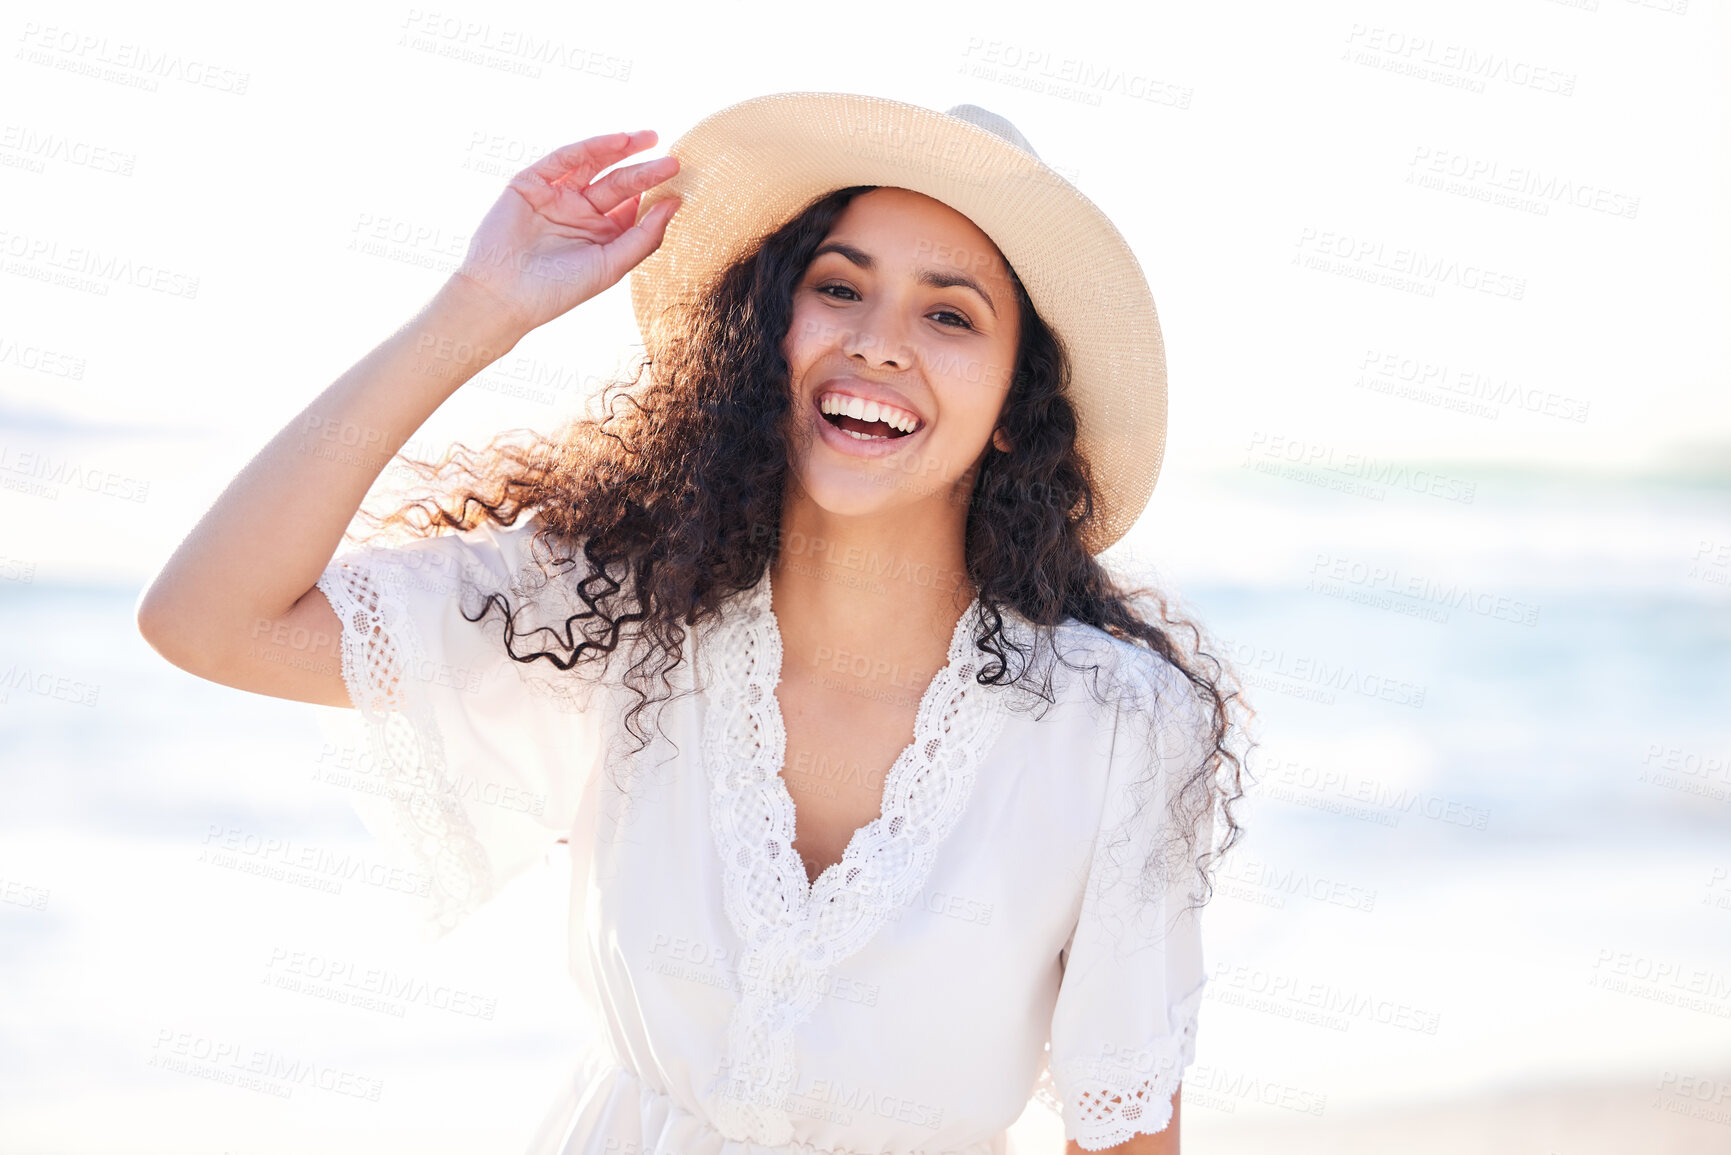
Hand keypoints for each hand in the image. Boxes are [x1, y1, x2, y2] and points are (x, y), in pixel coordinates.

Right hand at [450, 130, 680, 335]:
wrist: (503, 296)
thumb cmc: (558, 290)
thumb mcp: (611, 265)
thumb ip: (644, 236)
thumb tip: (675, 203)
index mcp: (600, 235)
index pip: (633, 207)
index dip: (655, 194)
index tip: (680, 184)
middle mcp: (579, 212)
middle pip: (619, 184)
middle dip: (645, 171)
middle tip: (674, 161)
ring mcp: (555, 195)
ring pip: (594, 165)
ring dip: (621, 149)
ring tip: (650, 138)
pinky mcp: (531, 182)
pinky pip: (564, 158)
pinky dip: (591, 147)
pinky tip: (618, 142)